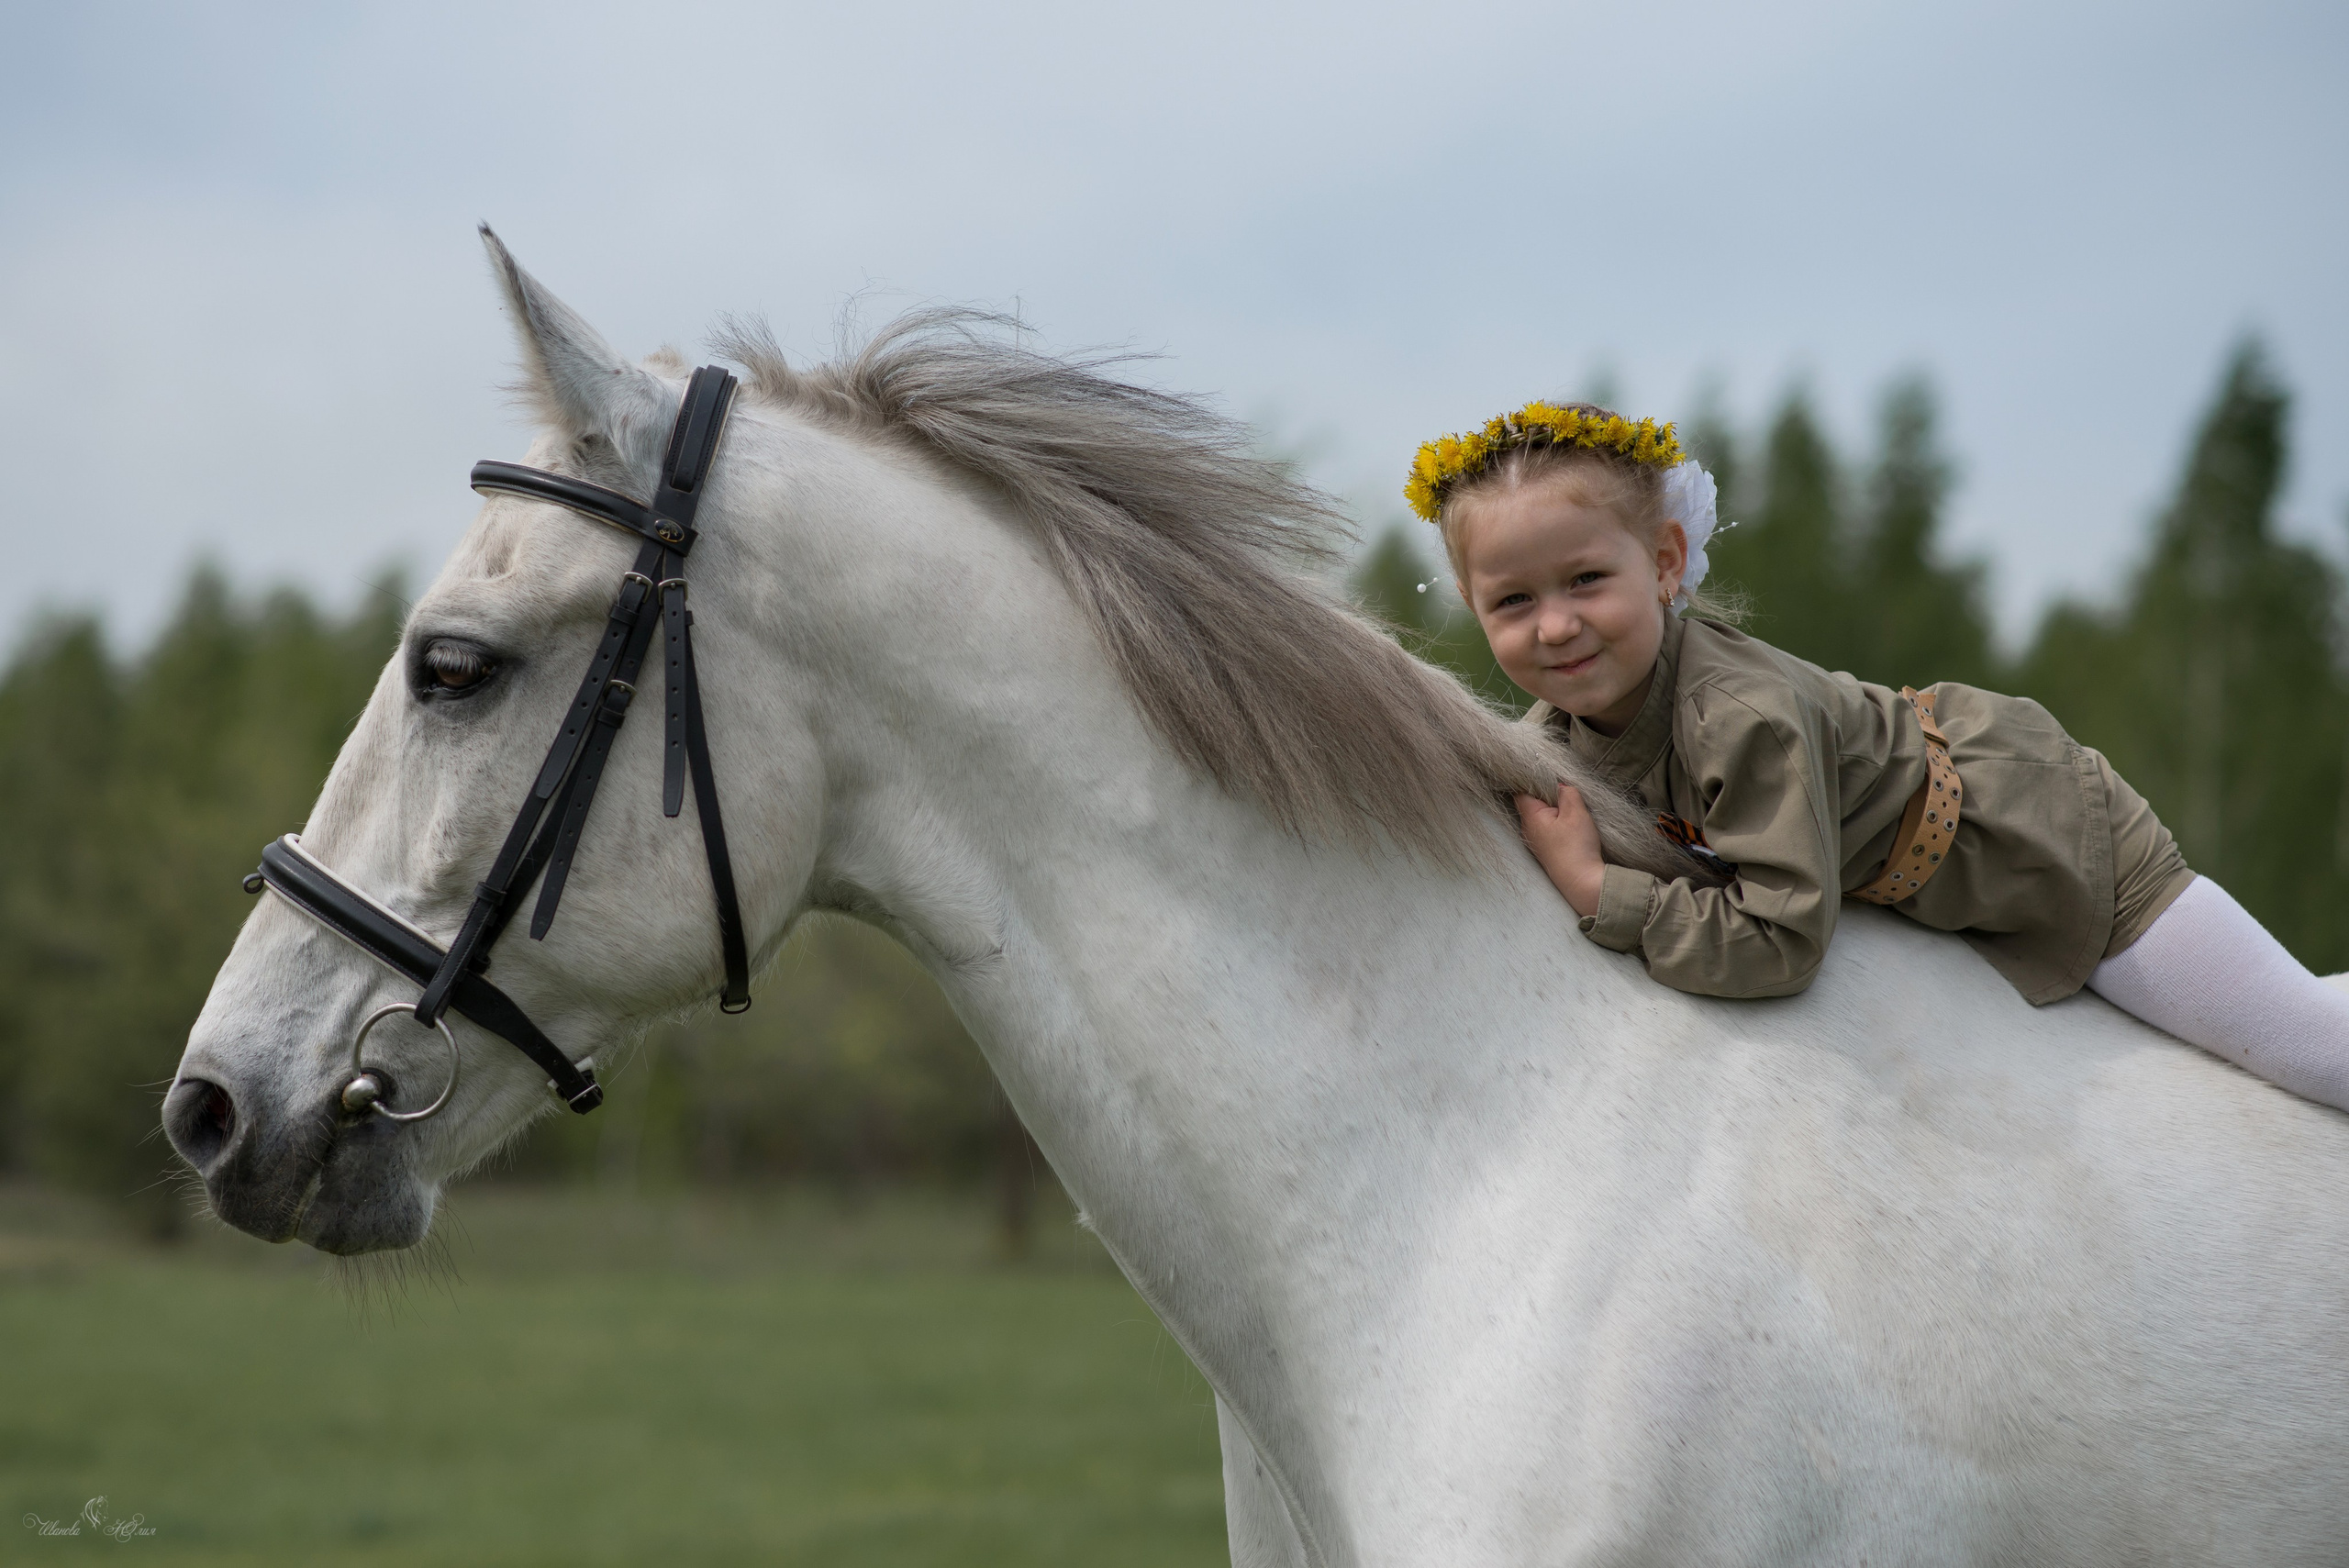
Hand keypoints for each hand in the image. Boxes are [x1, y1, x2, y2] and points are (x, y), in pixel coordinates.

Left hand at [1515, 784, 1606, 917]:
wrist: (1582, 883)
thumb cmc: (1576, 847)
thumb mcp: (1576, 812)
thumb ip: (1567, 793)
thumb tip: (1560, 785)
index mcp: (1530, 816)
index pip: (1521, 790)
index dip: (1531, 778)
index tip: (1545, 771)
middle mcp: (1528, 829)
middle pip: (1532, 801)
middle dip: (1546, 793)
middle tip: (1563, 788)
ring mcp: (1537, 841)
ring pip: (1541, 815)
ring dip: (1554, 808)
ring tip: (1570, 805)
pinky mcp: (1547, 850)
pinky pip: (1549, 828)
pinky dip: (1557, 821)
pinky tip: (1570, 823)